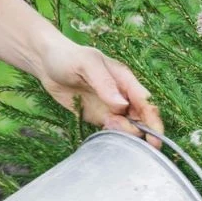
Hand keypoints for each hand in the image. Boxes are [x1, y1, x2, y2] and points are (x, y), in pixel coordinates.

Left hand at [0, 0, 163, 145]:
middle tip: (136, 143)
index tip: (155, 138)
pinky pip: (113, 132)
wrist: (46, 65)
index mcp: (125, 80)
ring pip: (129, 128)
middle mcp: (123, 96)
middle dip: (144, 133)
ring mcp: (112, 109)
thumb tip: (122, 104)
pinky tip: (104, 129)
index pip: (146, 103)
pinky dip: (113, 136)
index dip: (153, 121)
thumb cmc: (68, 57)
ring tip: (109, 127)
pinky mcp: (100, 118)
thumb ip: (105, 83)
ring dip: (126, 135)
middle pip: (142, 119)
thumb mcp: (87, 64)